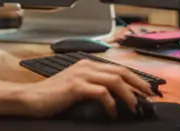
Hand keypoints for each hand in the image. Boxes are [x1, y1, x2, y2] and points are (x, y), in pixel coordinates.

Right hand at [17, 60, 155, 118]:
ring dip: (129, 94)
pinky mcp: (76, 87)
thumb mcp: (76, 88)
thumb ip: (93, 87)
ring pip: (115, 80)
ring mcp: (81, 75)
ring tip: (135, 106)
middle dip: (138, 83)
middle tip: (149, 96)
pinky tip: (113, 113)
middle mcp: (86, 66)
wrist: (30, 99)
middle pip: (121, 71)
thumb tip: (116, 97)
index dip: (135, 78)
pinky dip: (111, 103)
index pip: (117, 68)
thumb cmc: (52, 97)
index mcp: (87, 65)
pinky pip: (102, 93)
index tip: (146, 90)